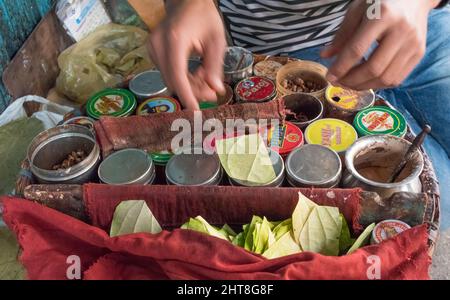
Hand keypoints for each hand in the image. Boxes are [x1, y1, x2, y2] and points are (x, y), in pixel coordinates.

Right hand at [148, 0, 225, 109]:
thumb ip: (215, 66)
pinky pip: (167, 73)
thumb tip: (215, 89)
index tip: (195, 110)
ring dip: (188, 86)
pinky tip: (196, 73)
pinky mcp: (153, 52)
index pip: (178, 75)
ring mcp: (152, 48)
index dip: (187, 95)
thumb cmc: (203, 17)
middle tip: (212, 94)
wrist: (186, 2)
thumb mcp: (216, 40)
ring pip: (169, 79)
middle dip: (192, 91)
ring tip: (207, 81)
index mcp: (175, 39)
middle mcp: (159, 44)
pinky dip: (182, 78)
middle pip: (173, 80)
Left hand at [321, 0, 439, 89]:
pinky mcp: (419, 53)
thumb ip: (342, 34)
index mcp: (383, 16)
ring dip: (364, 86)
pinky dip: (378, 84)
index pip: (358, 49)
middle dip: (352, 81)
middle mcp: (401, 31)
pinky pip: (397, 79)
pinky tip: (366, 80)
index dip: (341, 67)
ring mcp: (413, 44)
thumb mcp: (357, 10)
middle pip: (374, 68)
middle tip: (338, 82)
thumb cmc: (381, 1)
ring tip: (349, 82)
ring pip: (386, 78)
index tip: (329, 76)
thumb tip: (325, 56)